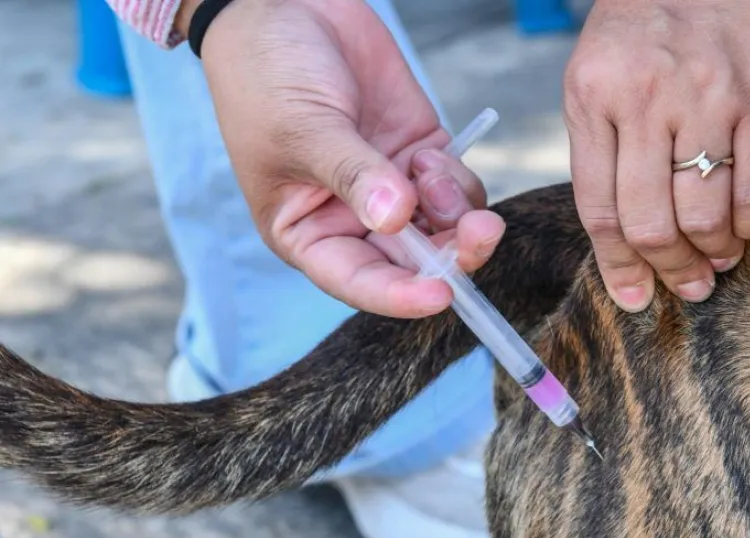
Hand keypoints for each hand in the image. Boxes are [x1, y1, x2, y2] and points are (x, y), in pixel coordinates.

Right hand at [175, 0, 504, 317]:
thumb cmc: (266, 76)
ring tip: (430, 165)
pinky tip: (431, 150)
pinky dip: (456, 178)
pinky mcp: (418, 154)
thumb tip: (396, 219)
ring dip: (456, 212)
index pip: (358, 281)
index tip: (440, 294)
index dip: (400, 295)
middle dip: (450, 253)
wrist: (286, 8)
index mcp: (308, 233)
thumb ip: (354, 175)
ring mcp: (391, 187)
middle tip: (480, 231)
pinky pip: (456, 188)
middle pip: (413, 263)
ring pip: (444, 229)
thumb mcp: (304, 129)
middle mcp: (352, 220)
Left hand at [563, 0, 749, 310]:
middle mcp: (644, 101)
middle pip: (649, 222)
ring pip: (702, 213)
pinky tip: (746, 228)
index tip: (633, 298)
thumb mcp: (598, 77)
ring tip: (717, 259)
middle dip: (668, 269)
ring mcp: (706, 99)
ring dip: (712, 252)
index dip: (617, 266)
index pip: (599, 208)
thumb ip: (602, 148)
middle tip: (686, 287)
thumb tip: (622, 237)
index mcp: (592, 98)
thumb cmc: (645, 29)